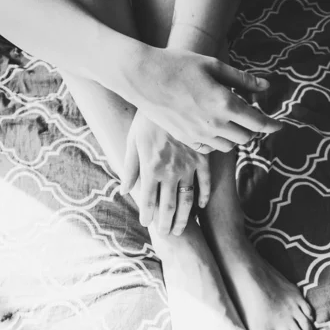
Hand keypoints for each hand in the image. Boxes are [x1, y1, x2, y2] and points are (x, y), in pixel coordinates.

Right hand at [121, 45, 279, 152]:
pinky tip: (215, 128)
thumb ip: (242, 79)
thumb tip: (266, 87)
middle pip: (246, 138)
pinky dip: (218, 141)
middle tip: (254, 120)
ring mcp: (198, 134)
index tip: (280, 126)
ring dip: (237, 136)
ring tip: (233, 122)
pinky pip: (210, 148)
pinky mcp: (186, 139)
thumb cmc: (178, 65)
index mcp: (224, 103)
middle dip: (254, 130)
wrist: (142, 77)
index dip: (272, 125)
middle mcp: (213, 123)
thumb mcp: (213, 65)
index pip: (258, 122)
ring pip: (229, 146)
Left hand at [121, 111, 210, 235]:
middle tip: (167, 235)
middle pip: (168, 206)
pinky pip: (205, 182)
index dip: (148, 216)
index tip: (148, 225)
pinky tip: (201, 206)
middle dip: (167, 224)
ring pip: (187, 199)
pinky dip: (204, 196)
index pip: (148, 200)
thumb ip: (130, 168)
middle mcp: (169, 171)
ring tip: (183, 230)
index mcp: (150, 168)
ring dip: (185, 217)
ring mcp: (188, 165)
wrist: (172, 95)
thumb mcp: (133, 141)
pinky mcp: (203, 158)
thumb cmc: (148, 118)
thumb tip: (124, 190)